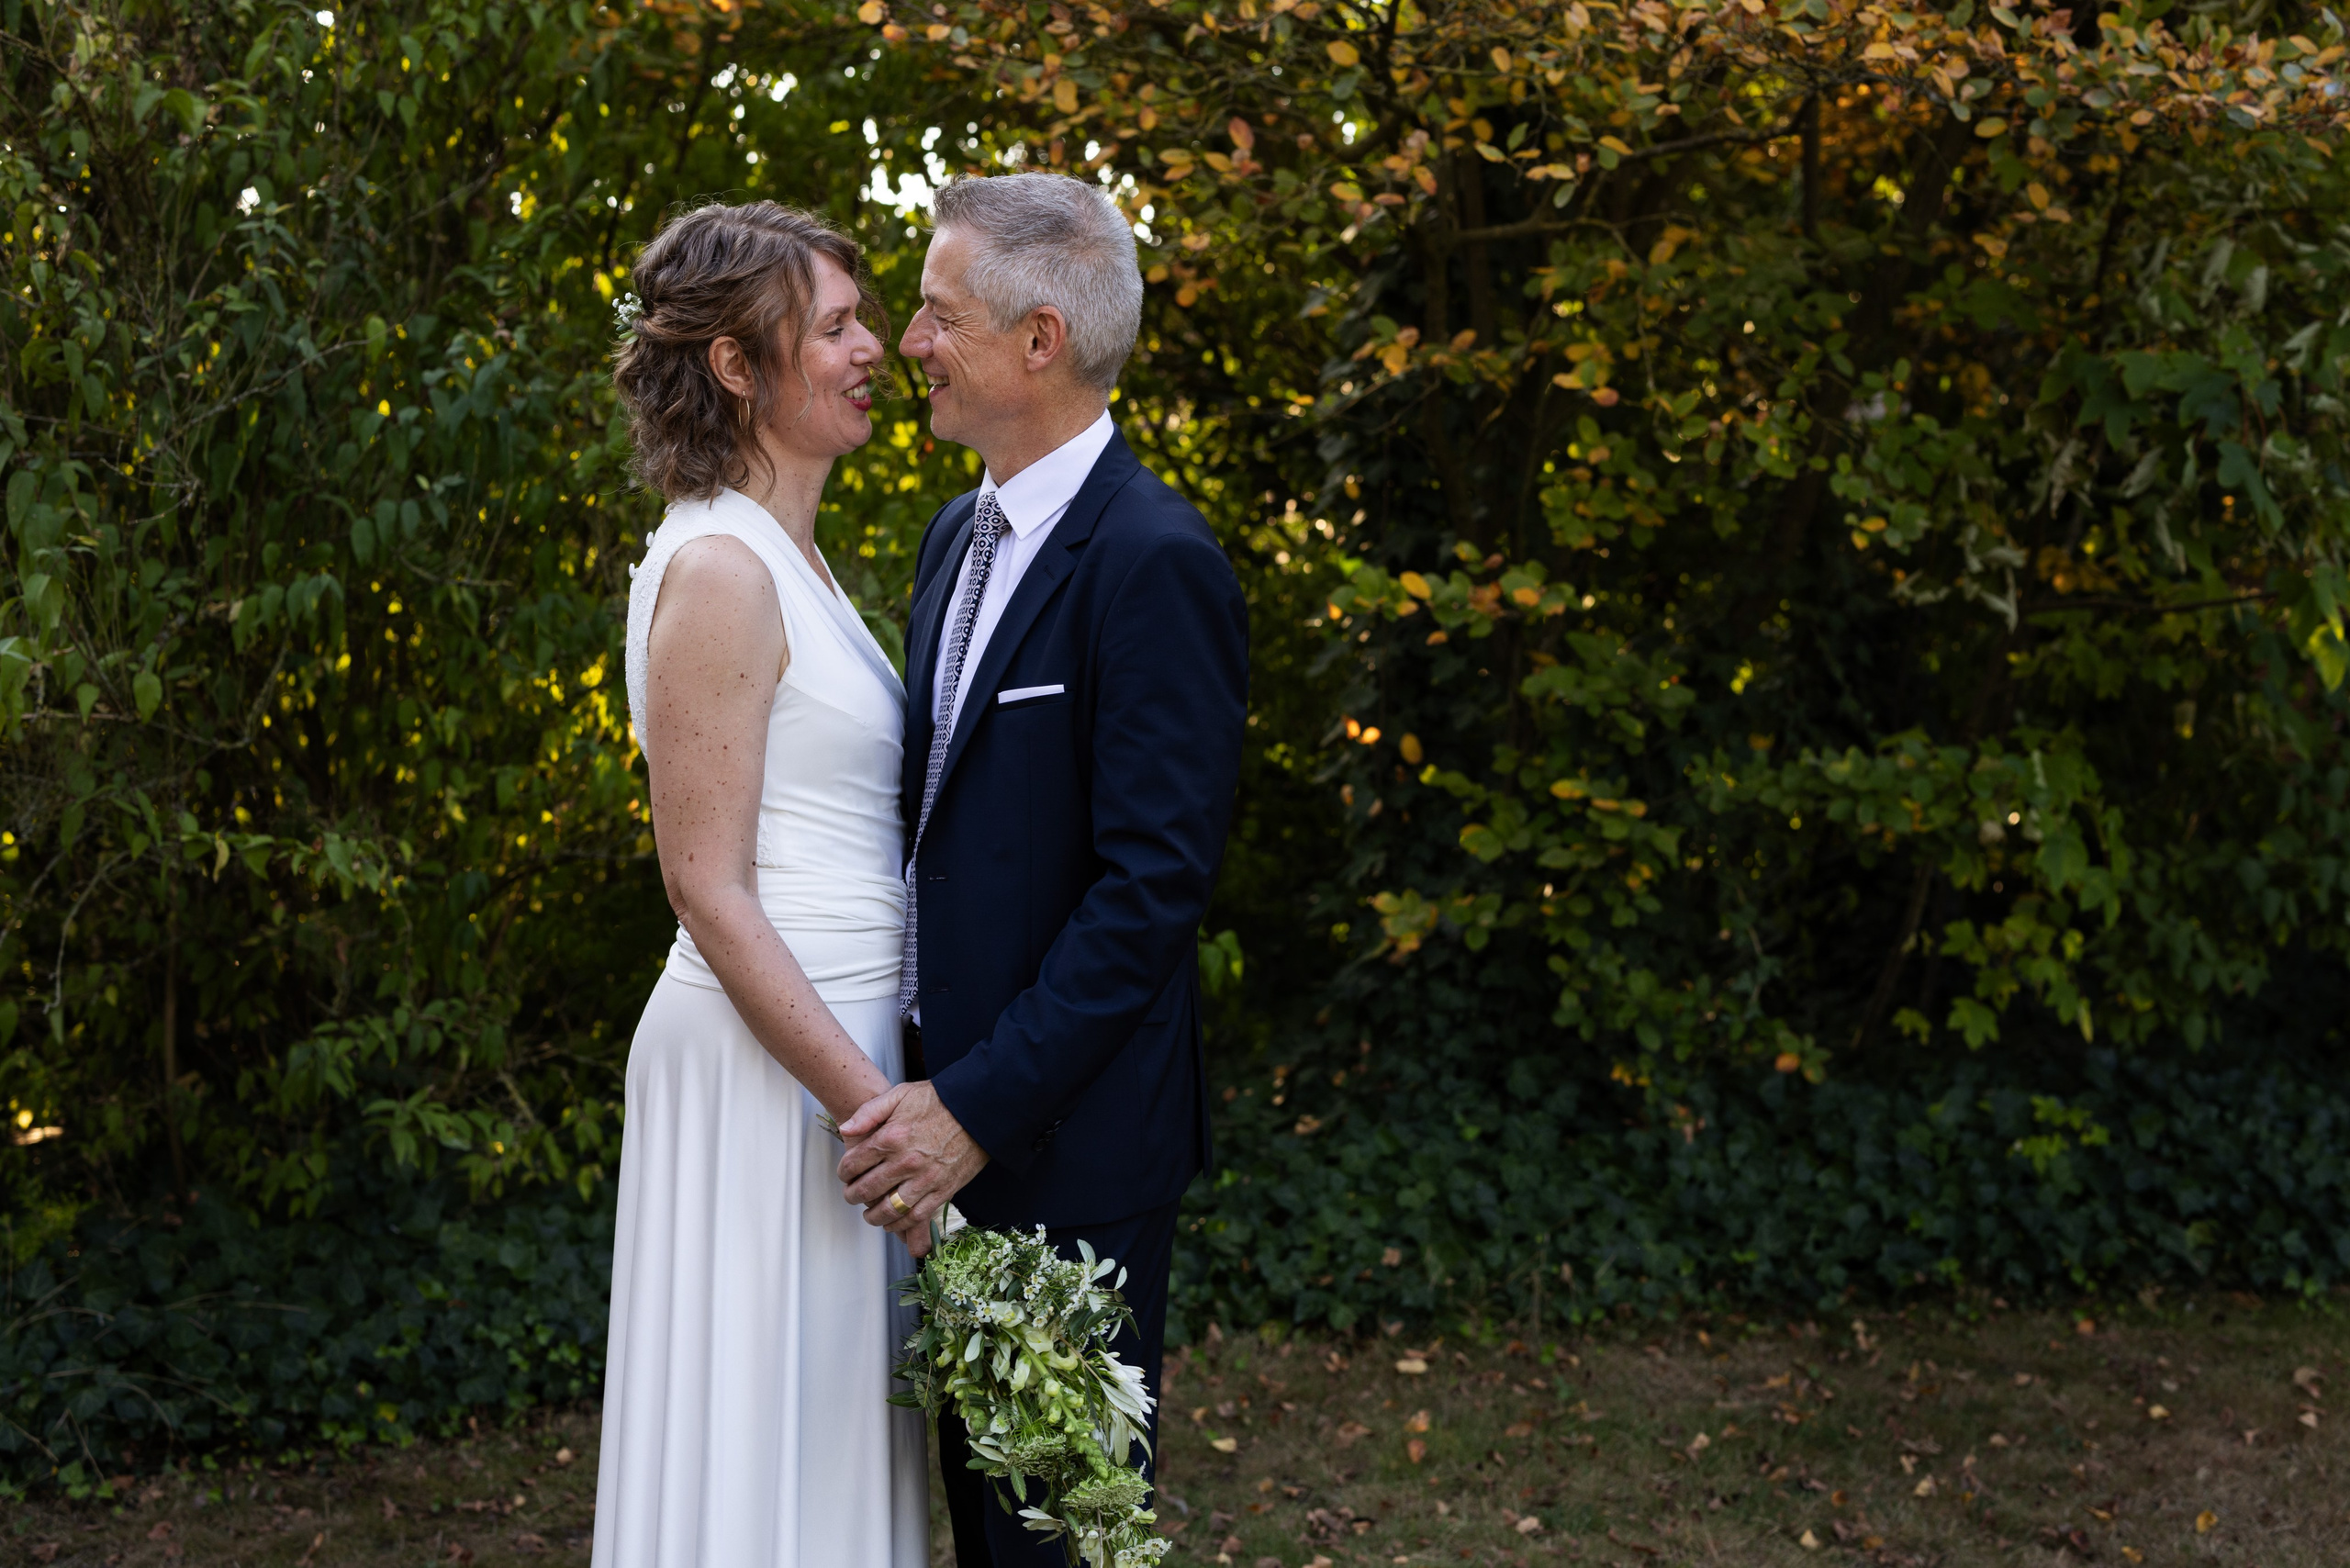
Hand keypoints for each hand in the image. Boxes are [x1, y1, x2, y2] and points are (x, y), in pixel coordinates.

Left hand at [836, 1082, 988, 1241]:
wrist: (979, 1111)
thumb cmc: (940, 1101)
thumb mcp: (900, 1094)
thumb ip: (869, 1112)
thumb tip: (846, 1130)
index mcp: (891, 1137)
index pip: (854, 1164)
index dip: (844, 1172)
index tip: (845, 1174)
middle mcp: (905, 1162)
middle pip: (867, 1190)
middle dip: (853, 1196)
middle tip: (852, 1195)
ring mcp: (925, 1179)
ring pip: (889, 1210)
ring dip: (873, 1216)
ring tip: (869, 1214)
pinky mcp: (943, 1191)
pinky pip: (916, 1217)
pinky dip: (900, 1225)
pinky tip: (892, 1222)